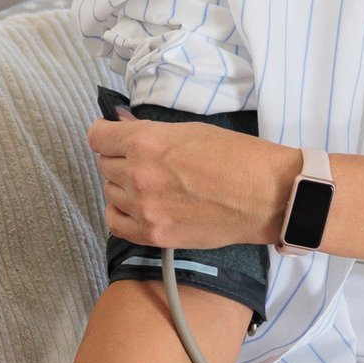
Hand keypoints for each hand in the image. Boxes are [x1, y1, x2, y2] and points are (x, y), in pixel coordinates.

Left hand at [88, 108, 296, 248]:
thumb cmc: (236, 156)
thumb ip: (150, 133)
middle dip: (118, 158)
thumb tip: (122, 127)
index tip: (110, 134)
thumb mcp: (190, 130)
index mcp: (146, 142)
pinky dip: (121, 213)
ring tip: (149, 184)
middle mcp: (138, 175)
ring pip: (110, 192)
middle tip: (142, 159)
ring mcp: (143, 208)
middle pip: (104, 164)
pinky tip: (136, 207)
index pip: (97, 136)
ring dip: (123, 185)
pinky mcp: (154, 234)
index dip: (104, 133)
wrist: (266, 196)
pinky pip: (116, 223)